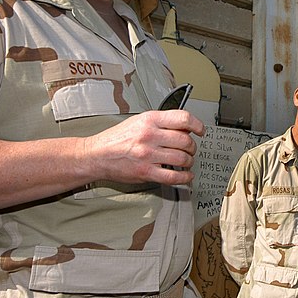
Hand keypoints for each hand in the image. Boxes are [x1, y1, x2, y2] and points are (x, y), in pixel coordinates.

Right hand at [84, 109, 205, 186]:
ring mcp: (148, 155)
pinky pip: (173, 176)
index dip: (197, 125)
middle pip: (186, 140)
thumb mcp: (139, 121)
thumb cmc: (117, 138)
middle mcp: (149, 136)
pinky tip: (186, 176)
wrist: (96, 155)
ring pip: (182, 158)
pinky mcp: (146, 172)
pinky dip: (185, 178)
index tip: (200, 131)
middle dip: (192, 147)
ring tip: (186, 162)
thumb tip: (185, 129)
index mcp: (150, 120)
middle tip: (190, 149)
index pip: (183, 119)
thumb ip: (161, 123)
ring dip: (189, 162)